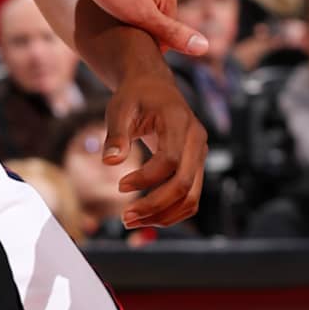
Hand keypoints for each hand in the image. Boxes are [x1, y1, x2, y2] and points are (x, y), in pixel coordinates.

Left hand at [77, 0, 207, 55]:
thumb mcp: (140, 14)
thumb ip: (171, 31)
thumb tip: (204, 47)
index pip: (167, 31)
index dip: (150, 45)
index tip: (131, 53)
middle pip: (156, 10)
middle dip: (141, 24)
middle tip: (117, 34)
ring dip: (131, 4)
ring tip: (109, 11)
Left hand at [102, 66, 207, 227]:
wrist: (154, 87)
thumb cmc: (136, 96)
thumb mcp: (120, 109)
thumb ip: (116, 135)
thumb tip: (109, 162)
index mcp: (180, 121)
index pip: (169, 160)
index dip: (145, 179)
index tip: (119, 185)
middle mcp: (197, 140)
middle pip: (184, 184)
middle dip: (154, 206)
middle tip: (125, 218)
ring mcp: (200, 155)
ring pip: (191, 198)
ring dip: (163, 215)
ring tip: (132, 221)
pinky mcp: (195, 166)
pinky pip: (190, 197)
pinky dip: (171, 212)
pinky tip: (146, 216)